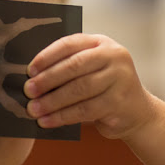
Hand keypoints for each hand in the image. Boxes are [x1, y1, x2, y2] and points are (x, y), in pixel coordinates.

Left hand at [24, 33, 153, 139]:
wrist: (136, 112)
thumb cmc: (101, 89)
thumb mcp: (89, 70)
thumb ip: (66, 68)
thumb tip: (31, 79)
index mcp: (100, 43)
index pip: (69, 44)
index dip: (47, 56)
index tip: (29, 70)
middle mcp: (113, 56)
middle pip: (74, 66)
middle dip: (47, 80)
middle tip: (28, 91)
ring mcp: (119, 78)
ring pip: (78, 89)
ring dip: (52, 101)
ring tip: (33, 109)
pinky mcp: (119, 101)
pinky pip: (85, 109)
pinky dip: (62, 116)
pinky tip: (47, 121)